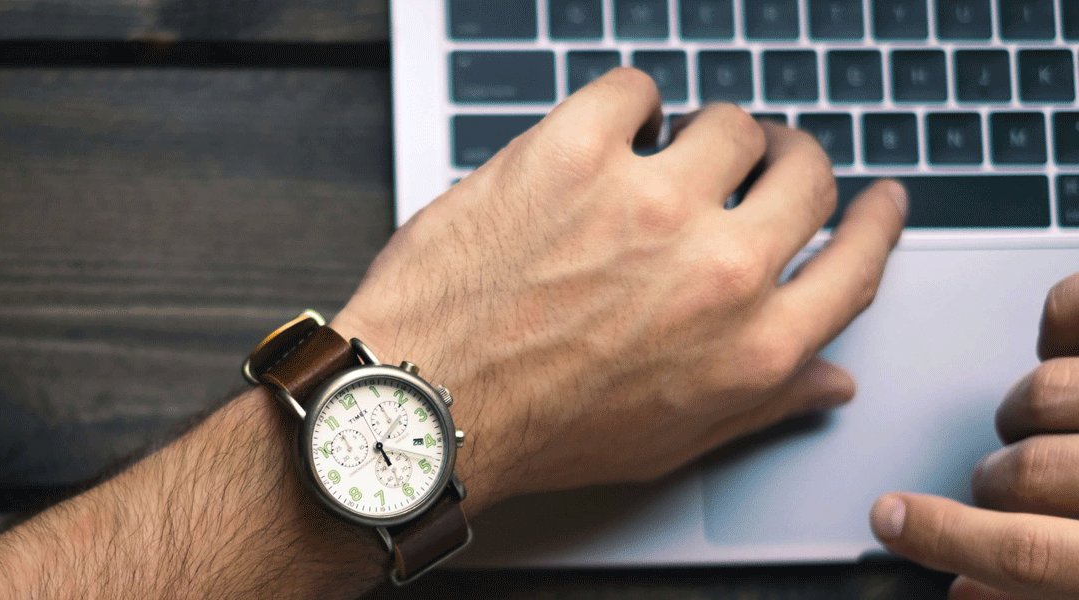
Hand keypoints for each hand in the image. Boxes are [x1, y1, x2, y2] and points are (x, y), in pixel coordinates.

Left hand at [329, 67, 908, 508]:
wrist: (426, 406)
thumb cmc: (537, 430)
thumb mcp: (670, 440)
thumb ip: (762, 402)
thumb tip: (829, 377)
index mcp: (753, 344)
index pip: (857, 262)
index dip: (876, 221)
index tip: (876, 199)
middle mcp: (718, 270)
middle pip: (805, 175)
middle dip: (790, 162)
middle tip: (761, 161)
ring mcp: (648, 203)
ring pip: (728, 122)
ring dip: (704, 135)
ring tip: (664, 155)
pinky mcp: (574, 154)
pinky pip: (634, 89)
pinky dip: (626, 105)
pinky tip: (606, 133)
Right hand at [871, 272, 1078, 599]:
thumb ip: (1039, 589)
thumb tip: (961, 592)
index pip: (1025, 555)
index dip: (947, 540)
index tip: (890, 520)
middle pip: (1022, 473)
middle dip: (999, 481)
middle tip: (1006, 482)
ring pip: (1045, 394)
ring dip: (1031, 409)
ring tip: (1051, 423)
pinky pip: (1073, 307)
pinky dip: (1059, 320)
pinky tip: (1063, 347)